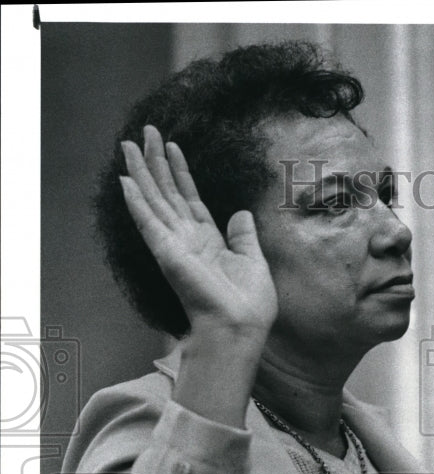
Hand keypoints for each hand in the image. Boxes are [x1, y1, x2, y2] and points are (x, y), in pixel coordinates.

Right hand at [120, 125, 278, 341]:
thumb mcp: (253, 261)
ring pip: (153, 200)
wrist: (239, 327)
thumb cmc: (248, 303)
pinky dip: (135, 201)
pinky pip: (148, 222)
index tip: (173, 146)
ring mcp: (174, 244)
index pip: (189, 199)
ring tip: (128, 144)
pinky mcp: (167, 252)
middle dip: (156, 162)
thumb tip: (241, 212)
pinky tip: (124, 180)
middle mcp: (187, 239)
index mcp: (208, 240)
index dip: (180, 172)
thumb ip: (244, 236)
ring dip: (141, 172)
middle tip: (145, 130)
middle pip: (167, 193)